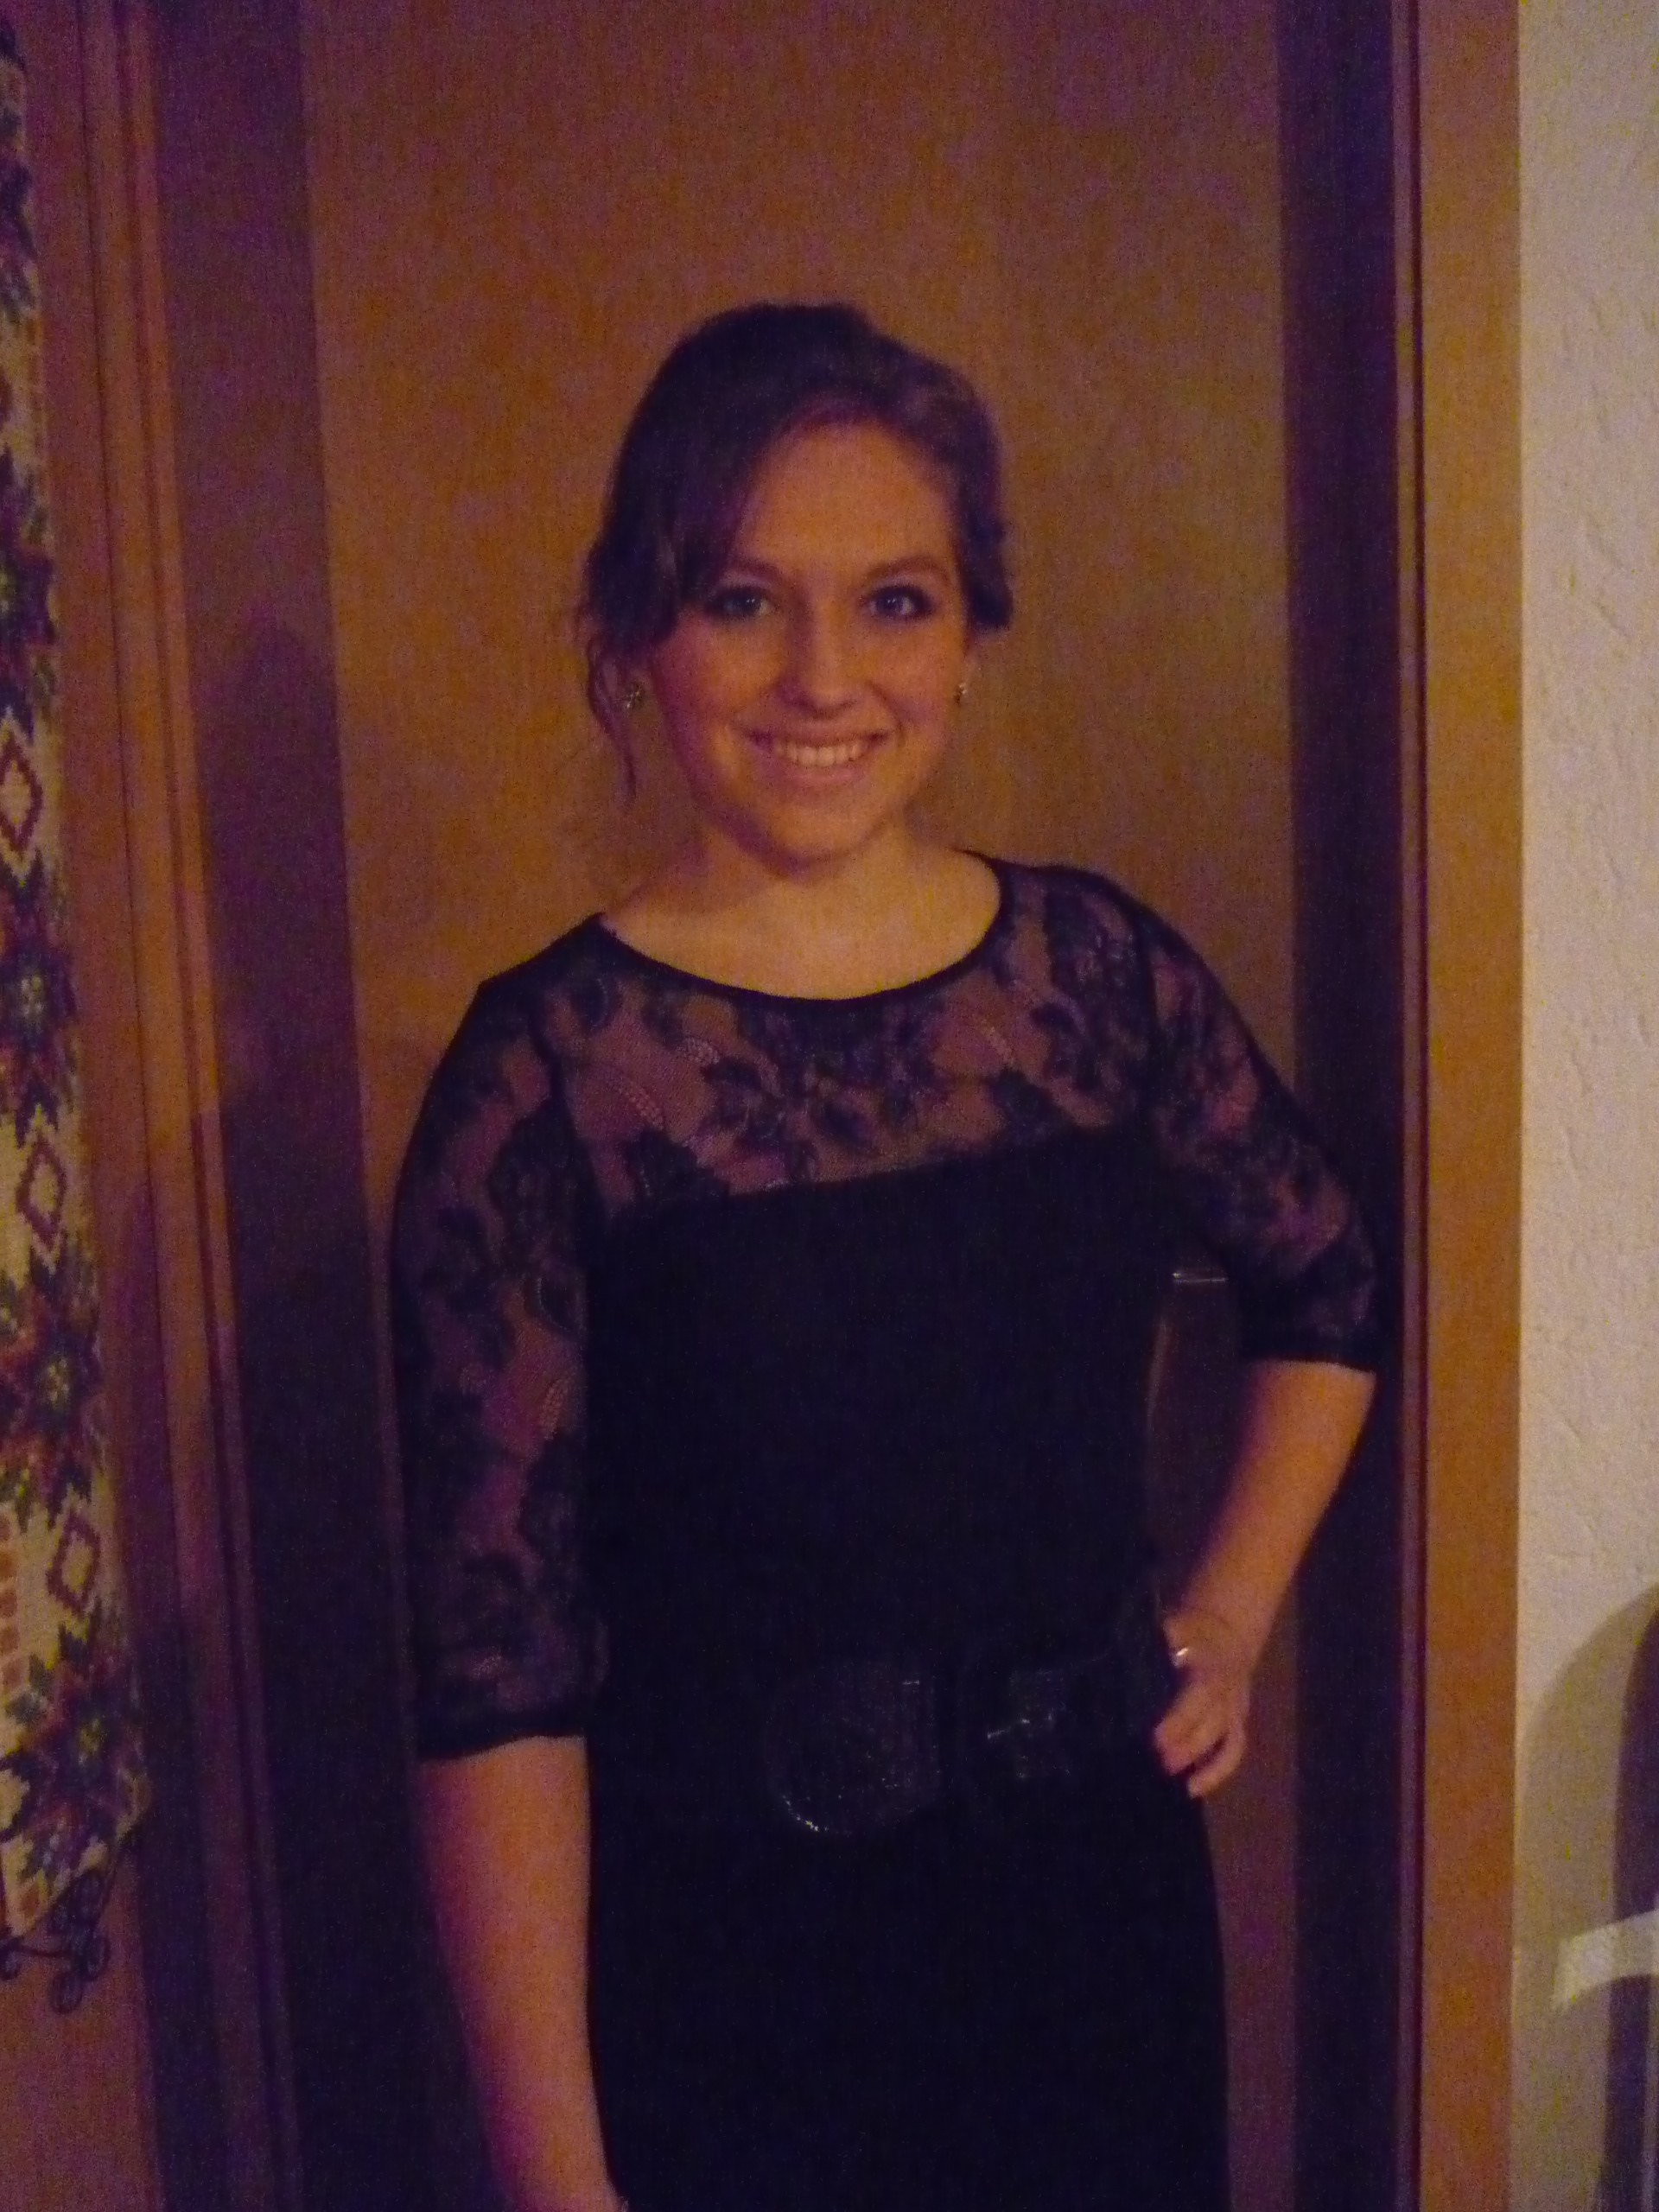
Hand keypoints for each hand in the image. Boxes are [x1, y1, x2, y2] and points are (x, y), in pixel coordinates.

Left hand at [1152, 1604, 1253, 1797]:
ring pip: (1226, 1740)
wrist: (1227, 1629)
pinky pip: (1234, 1751)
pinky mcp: (1237, 1723)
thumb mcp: (1172, 1624)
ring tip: (1174, 1778)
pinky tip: (1192, 1790)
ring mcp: (1235, 1710)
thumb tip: (1121, 1661)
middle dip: (1185, 1745)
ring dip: (1201, 1762)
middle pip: (1210, 1723)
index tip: (1155, 1738)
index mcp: (1209, 1665)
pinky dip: (1217, 1773)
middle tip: (1157, 1761)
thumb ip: (1154, 1643)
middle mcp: (1226, 1691)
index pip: (1198, 1694)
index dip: (1178, 1719)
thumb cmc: (1190, 1628)